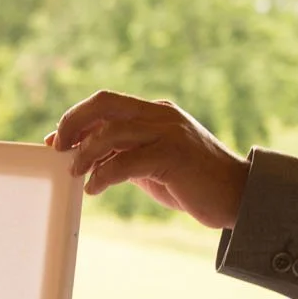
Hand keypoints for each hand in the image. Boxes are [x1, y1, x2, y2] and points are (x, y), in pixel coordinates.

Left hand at [47, 90, 247, 228]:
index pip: (107, 102)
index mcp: (155, 112)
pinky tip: (95, 189)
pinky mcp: (173, 156)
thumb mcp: (151, 163)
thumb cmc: (192, 182)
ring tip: (77, 174)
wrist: (239, 195)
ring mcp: (168, 133)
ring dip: (85, 154)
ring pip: (111, 132)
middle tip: (60, 150)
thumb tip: (83, 159)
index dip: (76, 118)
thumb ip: (122, 155)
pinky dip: (102, 176)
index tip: (58, 140)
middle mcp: (160, 115)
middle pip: (104, 103)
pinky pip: (125, 161)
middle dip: (74, 123)